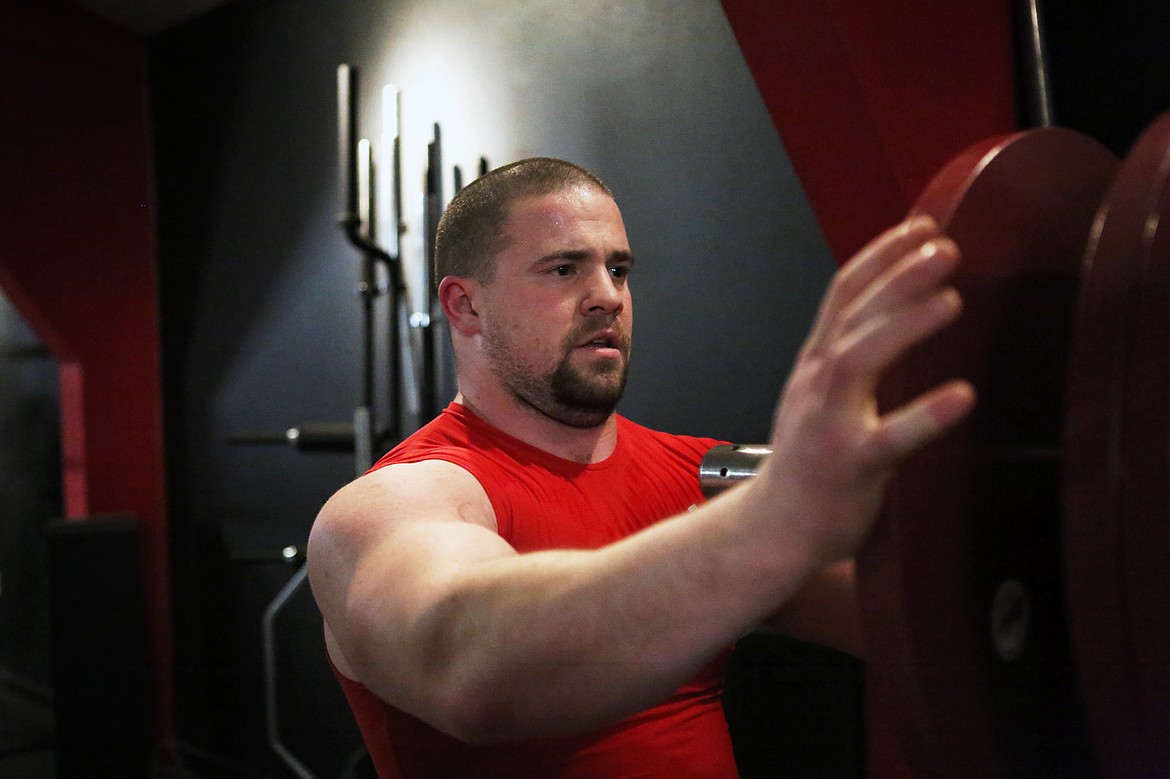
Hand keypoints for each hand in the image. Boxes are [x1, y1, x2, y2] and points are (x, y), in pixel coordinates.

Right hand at [760, 216, 974, 562]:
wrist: (773, 528)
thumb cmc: (808, 461)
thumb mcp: (820, 394)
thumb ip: (850, 352)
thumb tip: (893, 308)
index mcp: (815, 363)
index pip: (842, 293)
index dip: (880, 254)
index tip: (921, 226)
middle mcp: (816, 384)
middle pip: (853, 316)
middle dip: (898, 276)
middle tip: (945, 248)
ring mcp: (827, 424)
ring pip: (858, 361)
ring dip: (904, 325)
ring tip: (952, 299)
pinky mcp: (848, 467)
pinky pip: (887, 440)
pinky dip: (924, 415)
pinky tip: (962, 396)